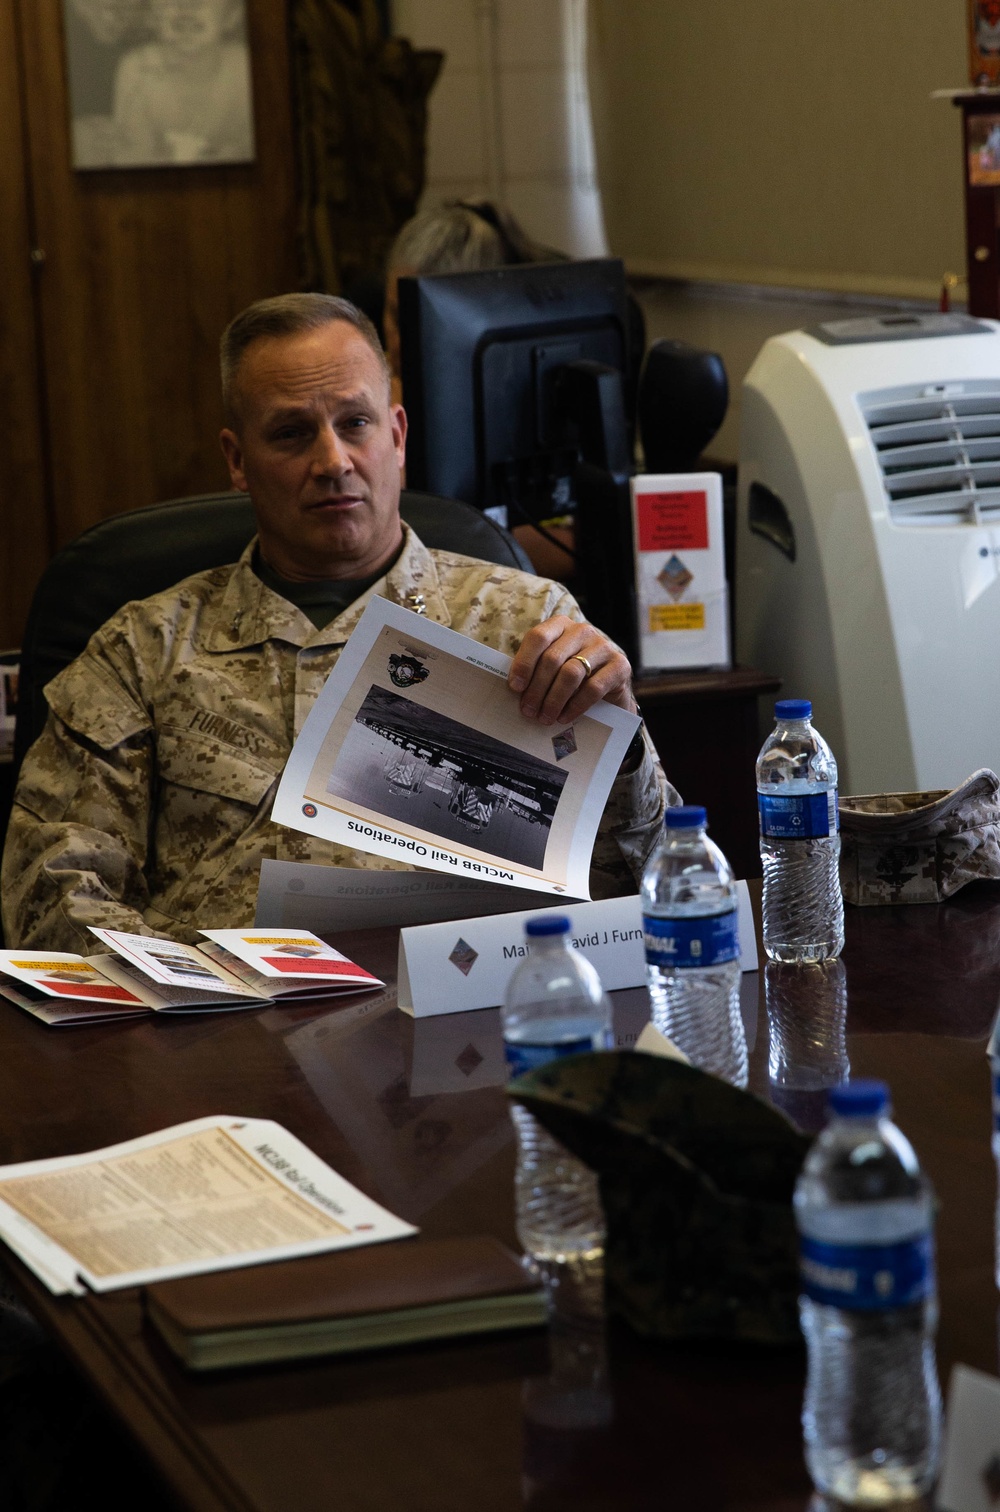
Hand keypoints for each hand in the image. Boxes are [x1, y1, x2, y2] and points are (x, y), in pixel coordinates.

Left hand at [508, 616, 636, 725]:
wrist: (609, 690)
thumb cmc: (571, 679)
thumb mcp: (551, 669)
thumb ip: (534, 670)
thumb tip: (513, 688)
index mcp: (560, 625)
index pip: (538, 637)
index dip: (524, 663)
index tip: (515, 687)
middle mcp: (582, 631)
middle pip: (553, 658)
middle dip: (537, 688)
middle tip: (528, 710)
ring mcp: (603, 646)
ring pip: (571, 673)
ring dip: (554, 699)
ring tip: (544, 717)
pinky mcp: (619, 665)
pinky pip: (593, 688)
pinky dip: (575, 706)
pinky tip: (564, 717)